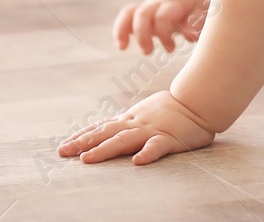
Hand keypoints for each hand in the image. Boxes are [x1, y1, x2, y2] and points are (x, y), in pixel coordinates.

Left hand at [57, 90, 214, 164]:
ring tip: (87, 159)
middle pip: (106, 133)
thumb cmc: (175, 108)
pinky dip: (147, 153)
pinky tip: (137, 162)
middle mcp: (137, 123)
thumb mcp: (148, 110)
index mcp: (132, 118)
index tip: (64, 145)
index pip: (102, 127)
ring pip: (124, 140)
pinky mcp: (170, 139)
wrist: (200, 100)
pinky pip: (157, 146)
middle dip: (83, 143)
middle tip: (63, 152)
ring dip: (104, 149)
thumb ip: (131, 120)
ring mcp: (153, 130)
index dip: (82, 136)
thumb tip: (112, 127)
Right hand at [114, 0, 213, 54]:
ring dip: (124, 30)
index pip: (163, 16)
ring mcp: (148, 6)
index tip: (173, 48)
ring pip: (130, 13)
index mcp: (175, 2)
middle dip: (142, 34)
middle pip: (143, 13)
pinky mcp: (140, 12)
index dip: (164, 33)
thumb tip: (191, 37)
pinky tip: (121, 46)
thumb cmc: (197, 4)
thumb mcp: (203, 10)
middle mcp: (158, 2)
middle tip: (147, 52)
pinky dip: (120, 29)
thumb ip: (197, 22)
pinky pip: (125, 16)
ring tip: (122, 47)